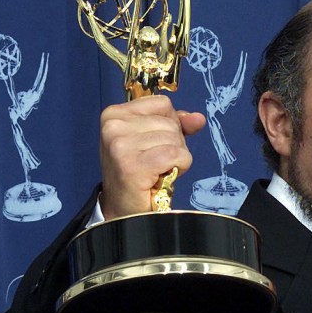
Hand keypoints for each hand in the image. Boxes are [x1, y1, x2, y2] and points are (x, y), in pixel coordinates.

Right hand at [99, 96, 205, 219]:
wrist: (125, 208)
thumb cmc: (139, 173)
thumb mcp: (154, 140)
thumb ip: (177, 125)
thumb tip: (198, 119)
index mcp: (115, 114)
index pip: (162, 104)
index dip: (170, 125)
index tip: (155, 144)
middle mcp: (113, 126)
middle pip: (170, 123)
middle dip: (173, 144)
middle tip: (156, 162)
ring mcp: (120, 145)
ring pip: (175, 140)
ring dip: (175, 158)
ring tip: (156, 170)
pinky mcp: (132, 164)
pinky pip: (175, 155)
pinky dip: (178, 167)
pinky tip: (162, 176)